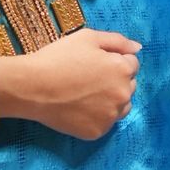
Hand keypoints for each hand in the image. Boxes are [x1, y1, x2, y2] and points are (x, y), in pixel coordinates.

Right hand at [0, 29, 140, 138]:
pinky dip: (97, 115)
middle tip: (89, 77)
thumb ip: (117, 41)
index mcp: (122, 69)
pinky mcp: (97, 132)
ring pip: (121, 107)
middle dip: (115, 80)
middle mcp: (123, 95)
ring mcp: (111, 116)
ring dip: (111, 100)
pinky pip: (105, 122)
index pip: (132, 64)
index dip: (113, 60)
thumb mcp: (88, 38)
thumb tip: (137, 48)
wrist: (32, 87)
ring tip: (86, 94)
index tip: (94, 63)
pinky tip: (79, 107)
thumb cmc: (59, 57)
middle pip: (129, 86)